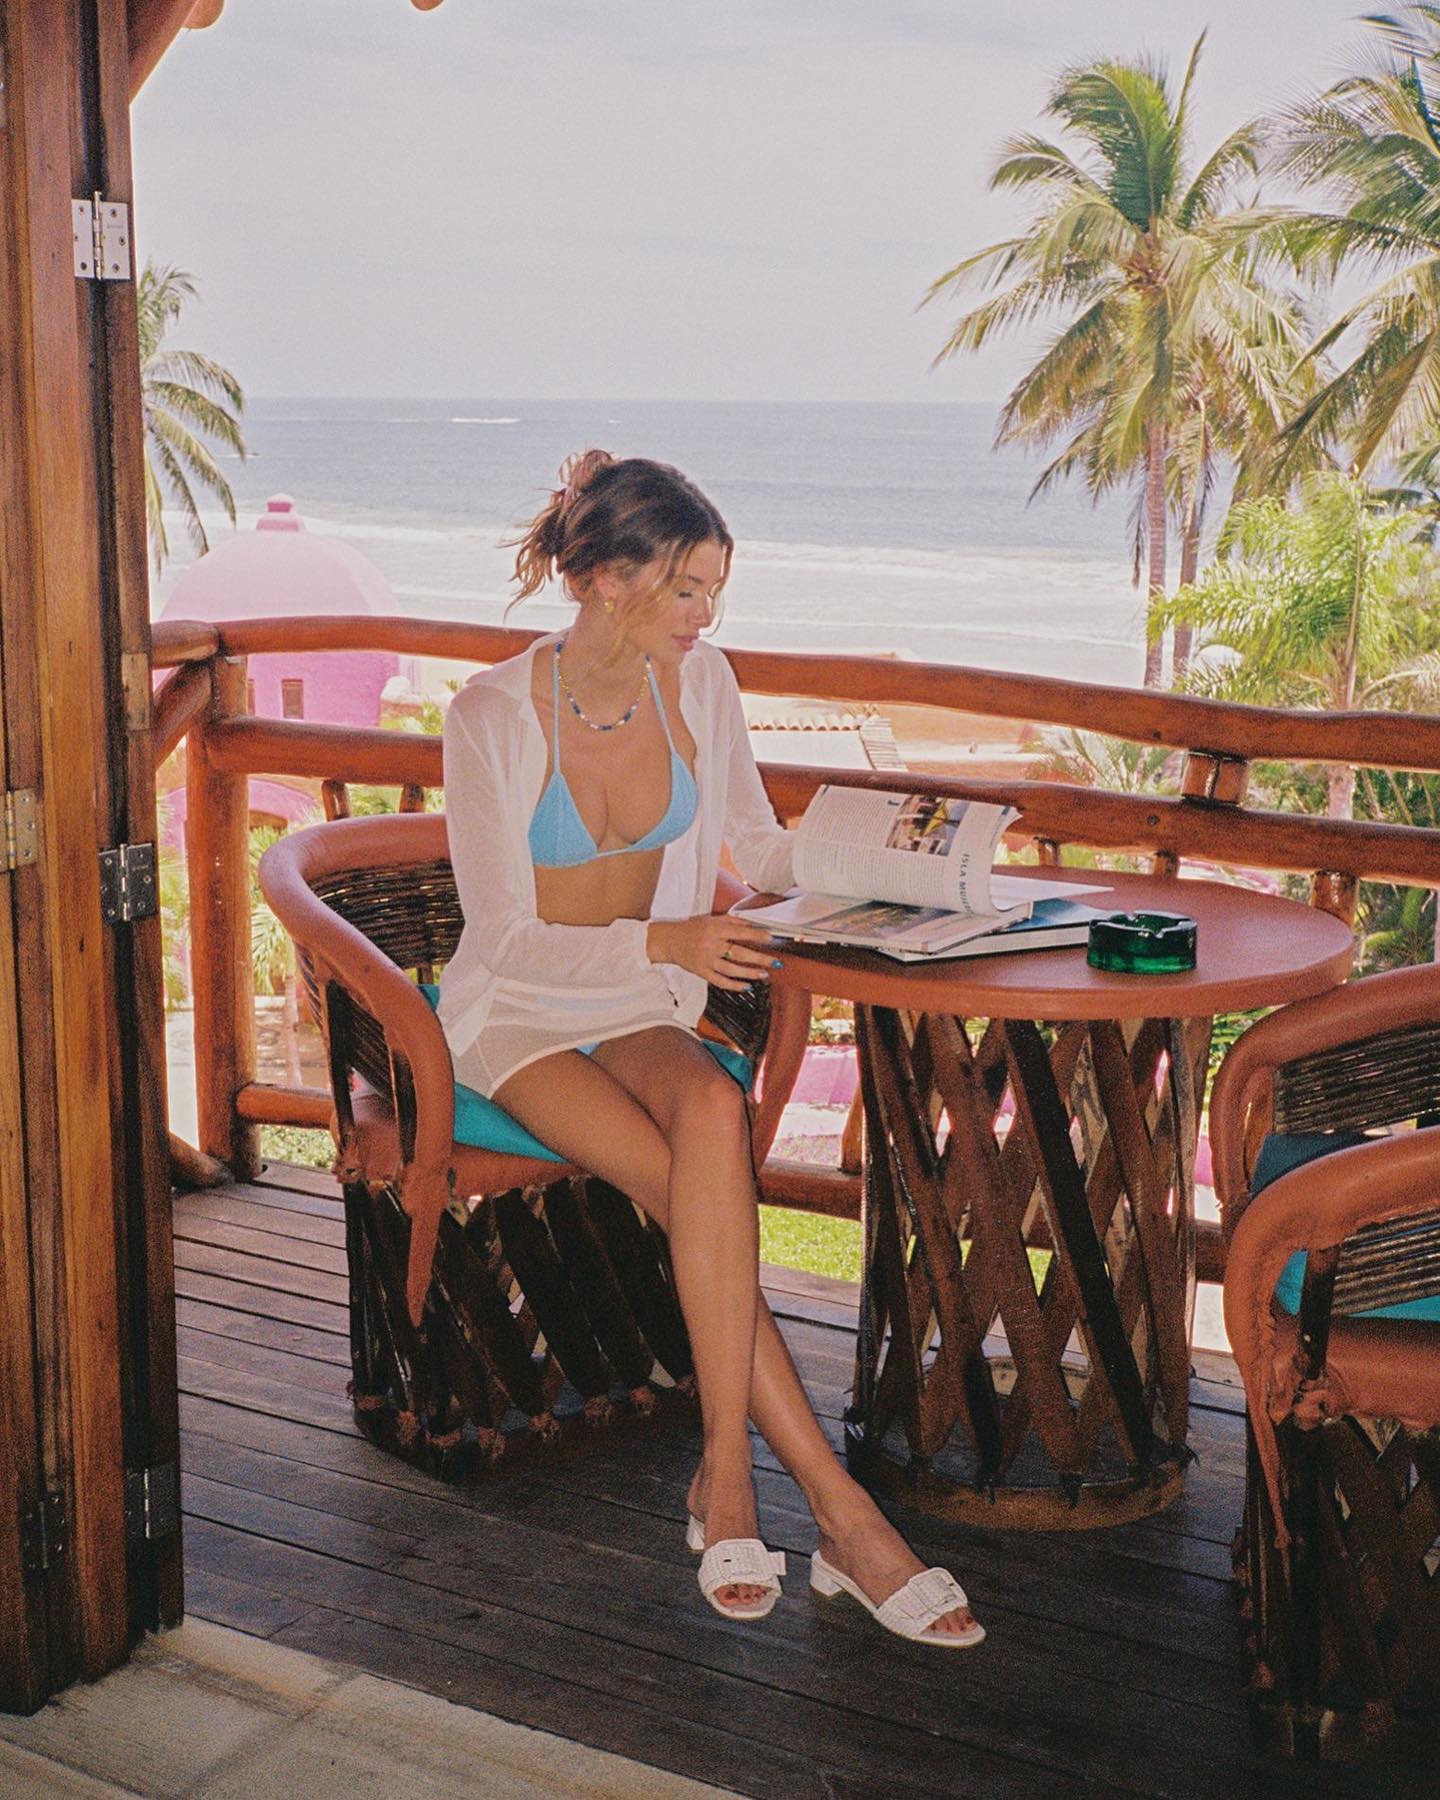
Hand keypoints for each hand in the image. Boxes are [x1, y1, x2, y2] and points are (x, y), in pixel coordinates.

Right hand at [646, 913, 780, 990]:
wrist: (669, 941)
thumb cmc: (692, 928)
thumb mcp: (712, 919)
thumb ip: (732, 921)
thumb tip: (754, 924)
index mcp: (714, 929)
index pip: (739, 932)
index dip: (756, 935)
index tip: (770, 938)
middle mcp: (710, 945)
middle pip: (738, 953)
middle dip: (759, 959)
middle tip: (775, 962)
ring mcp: (706, 961)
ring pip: (731, 970)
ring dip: (750, 973)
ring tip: (764, 974)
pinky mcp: (701, 972)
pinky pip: (720, 981)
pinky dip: (734, 985)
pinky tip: (746, 986)